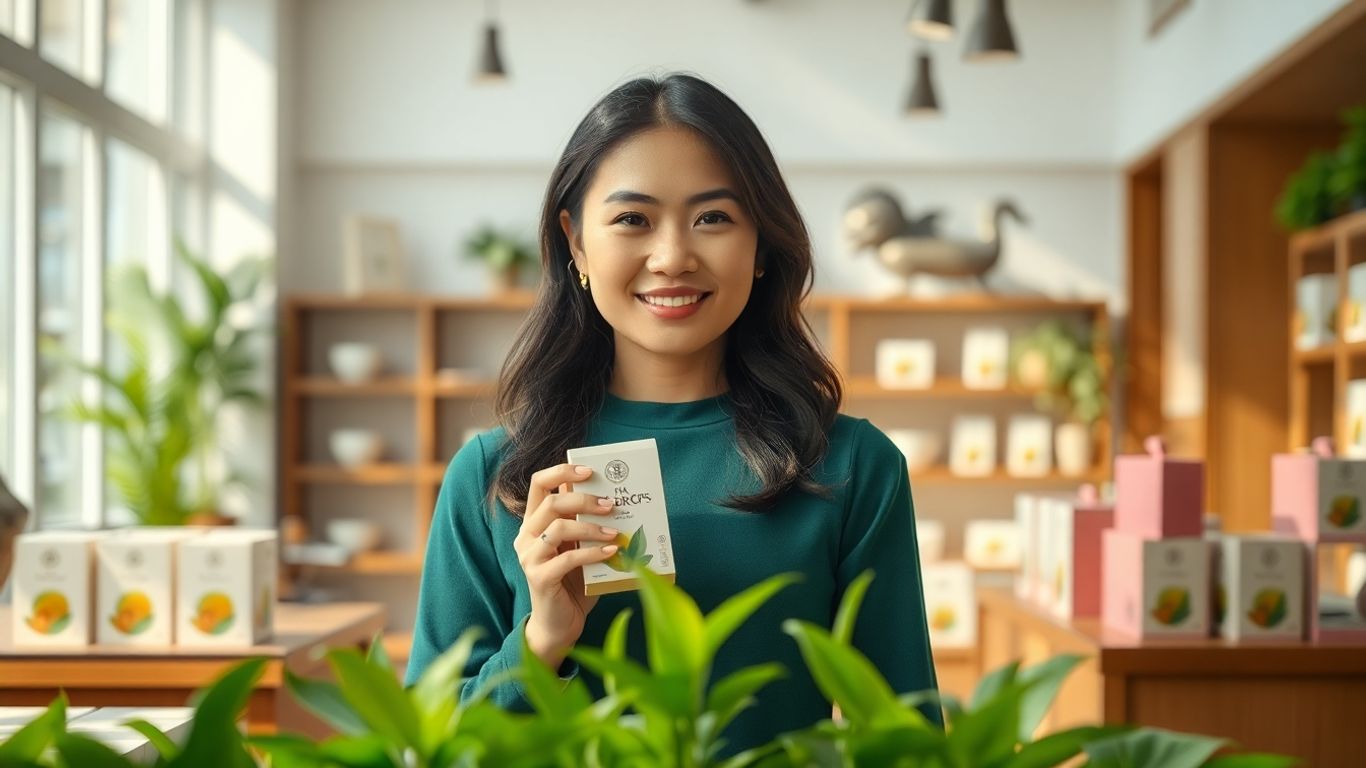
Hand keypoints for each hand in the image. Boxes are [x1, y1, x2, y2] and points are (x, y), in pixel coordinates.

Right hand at [513, 463, 620, 669]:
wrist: (560, 625)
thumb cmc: (573, 582)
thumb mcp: (579, 547)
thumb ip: (585, 524)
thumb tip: (612, 498)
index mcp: (534, 523)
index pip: (539, 484)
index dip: (562, 472)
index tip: (590, 471)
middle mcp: (526, 536)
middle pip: (551, 503)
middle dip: (584, 499)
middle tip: (611, 504)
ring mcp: (529, 557)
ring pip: (558, 527)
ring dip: (591, 527)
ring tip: (615, 532)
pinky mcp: (539, 577)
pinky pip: (567, 558)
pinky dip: (593, 552)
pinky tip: (613, 553)